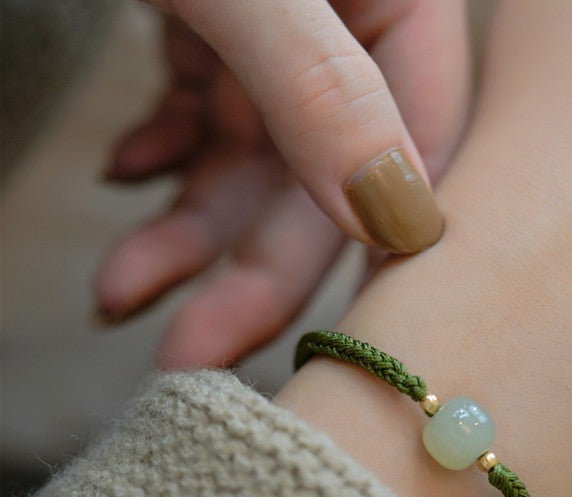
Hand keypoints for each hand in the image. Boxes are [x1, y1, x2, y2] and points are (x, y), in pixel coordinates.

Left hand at [96, 1, 469, 367]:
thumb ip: (318, 87)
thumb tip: (392, 218)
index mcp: (402, 3)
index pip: (424, 150)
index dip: (387, 254)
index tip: (344, 345)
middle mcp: (352, 32)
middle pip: (324, 187)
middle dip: (248, 273)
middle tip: (189, 356)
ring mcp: (283, 39)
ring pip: (252, 170)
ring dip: (185, 234)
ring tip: (117, 290)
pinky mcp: (219, 38)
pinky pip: (205, 124)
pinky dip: (165, 159)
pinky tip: (125, 174)